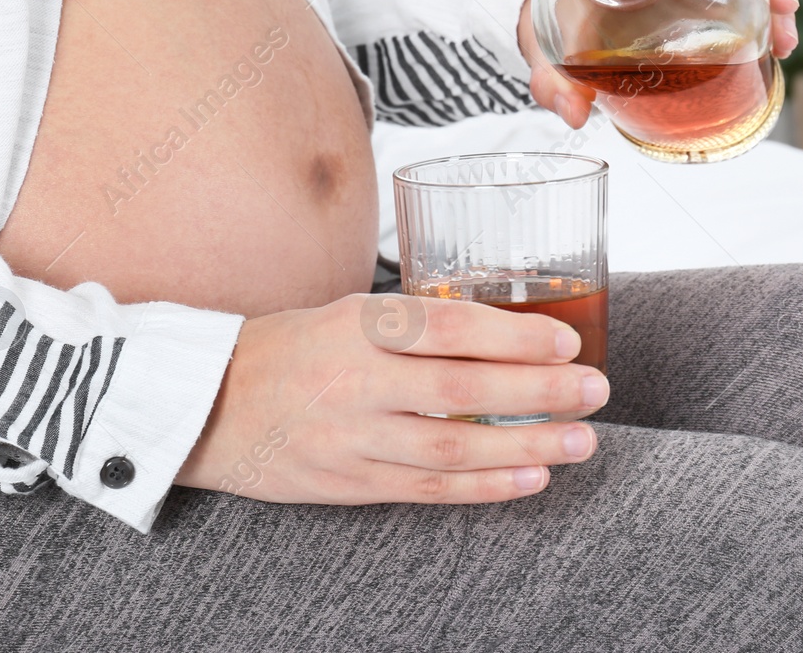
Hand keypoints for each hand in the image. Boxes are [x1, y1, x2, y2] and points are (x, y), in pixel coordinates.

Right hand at [177, 295, 607, 503]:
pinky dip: (485, 488)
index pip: (451, 328)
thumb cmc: (289, 349)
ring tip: (580, 442)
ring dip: (526, 448)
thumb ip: (416, 323)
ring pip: (453, 449)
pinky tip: (532, 480)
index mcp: (359, 325)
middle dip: (539, 393)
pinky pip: (428, 489)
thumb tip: (507, 330)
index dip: (515, 338)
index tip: (567, 343)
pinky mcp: (348, 483)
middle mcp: (356, 381)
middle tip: (597, 391)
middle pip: (463, 390)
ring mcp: (351, 439)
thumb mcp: (346, 312)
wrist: (205, 406)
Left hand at [517, 0, 799, 127]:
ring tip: (786, 41)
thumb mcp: (544, 45)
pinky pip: (738, 2)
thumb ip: (551, 78)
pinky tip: (776, 49)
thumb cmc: (552, 20)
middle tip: (785, 9)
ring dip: (773, 2)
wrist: (549, 25)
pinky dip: (761, 21)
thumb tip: (572, 112)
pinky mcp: (697, 4)